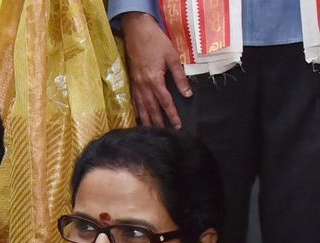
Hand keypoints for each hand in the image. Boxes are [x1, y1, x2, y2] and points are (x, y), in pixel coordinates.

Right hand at [121, 12, 192, 127]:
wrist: (136, 31)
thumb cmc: (156, 42)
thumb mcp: (172, 57)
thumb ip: (180, 77)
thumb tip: (187, 93)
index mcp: (155, 80)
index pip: (165, 103)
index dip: (172, 115)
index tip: (178, 126)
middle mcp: (143, 86)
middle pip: (152, 109)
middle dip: (159, 123)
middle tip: (166, 134)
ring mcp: (136, 85)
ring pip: (141, 108)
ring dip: (147, 121)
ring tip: (152, 132)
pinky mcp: (132, 82)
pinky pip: (134, 102)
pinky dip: (137, 112)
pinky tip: (139, 118)